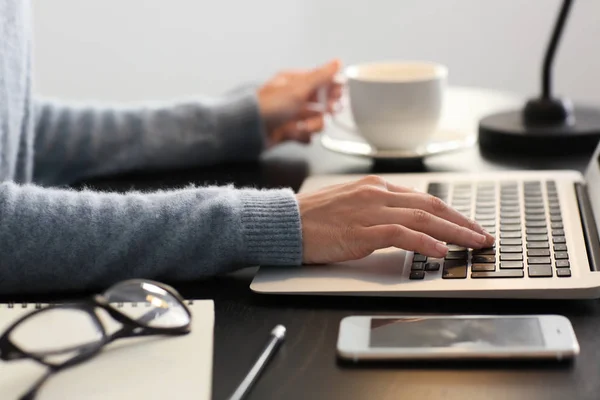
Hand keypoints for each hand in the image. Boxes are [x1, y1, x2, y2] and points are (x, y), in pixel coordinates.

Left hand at [258, 59, 342, 146]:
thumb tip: (337, 62)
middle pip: (320, 103)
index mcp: (295, 82)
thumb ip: (321, 76)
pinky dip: (303, 136)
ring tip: (305, 126)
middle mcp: (294, 98)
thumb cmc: (270, 105)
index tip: (339, 94)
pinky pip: (305, 135)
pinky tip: (297, 133)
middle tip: (328, 111)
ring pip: (315, 120)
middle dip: (326, 109)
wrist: (250, 129)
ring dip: (314, 124)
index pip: (320, 82)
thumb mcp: (299, 87)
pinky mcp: (289, 131)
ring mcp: (292, 115)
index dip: (332, 88)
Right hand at [297, 175, 494, 263]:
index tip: (469, 225)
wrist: (285, 221)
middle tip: (483, 236)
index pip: (423, 199)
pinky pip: (400, 234)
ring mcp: (369, 211)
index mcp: (375, 186)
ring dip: (453, 232)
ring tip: (474, 244)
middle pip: (430, 206)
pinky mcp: (360, 231)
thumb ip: (377, 208)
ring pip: (422, 218)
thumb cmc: (314, 217)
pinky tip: (440, 251)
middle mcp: (377, 193)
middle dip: (462, 222)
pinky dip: (424, 242)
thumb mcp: (350, 204)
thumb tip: (404, 221)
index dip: (451, 213)